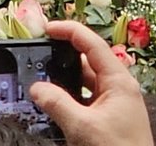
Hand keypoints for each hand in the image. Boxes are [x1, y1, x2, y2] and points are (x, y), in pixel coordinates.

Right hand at [27, 20, 150, 145]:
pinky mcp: (109, 120)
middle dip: (63, 56)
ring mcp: (115, 104)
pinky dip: (69, 98)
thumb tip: (37, 88)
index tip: (46, 29)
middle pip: (87, 60)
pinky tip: (54, 104)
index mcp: (119, 81)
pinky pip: (86, 100)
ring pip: (85, 82)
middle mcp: (119, 88)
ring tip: (41, 79)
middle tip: (39, 53)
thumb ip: (57, 103)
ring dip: (64, 81)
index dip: (68, 31)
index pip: (91, 43)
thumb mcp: (82, 127)